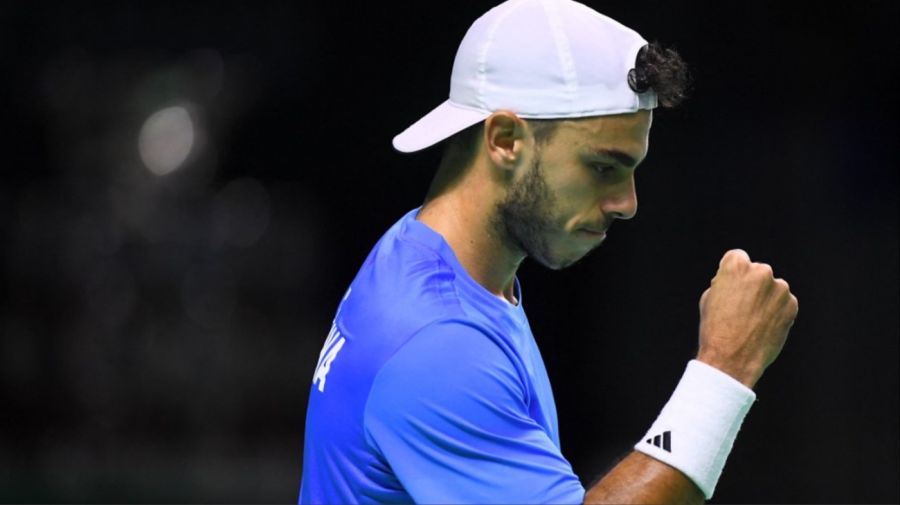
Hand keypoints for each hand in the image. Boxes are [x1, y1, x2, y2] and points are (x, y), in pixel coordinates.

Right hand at [696, 249, 797, 387]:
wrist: (732, 358)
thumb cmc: (715, 328)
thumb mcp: (710, 297)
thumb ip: (726, 282)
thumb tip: (740, 281)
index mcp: (736, 266)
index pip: (737, 257)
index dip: (732, 273)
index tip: (731, 286)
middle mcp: (761, 272)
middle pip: (757, 271)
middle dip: (752, 285)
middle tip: (741, 307)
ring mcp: (779, 288)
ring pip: (772, 288)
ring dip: (766, 298)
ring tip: (752, 321)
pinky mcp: (792, 305)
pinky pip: (783, 303)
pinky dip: (776, 312)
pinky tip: (763, 326)